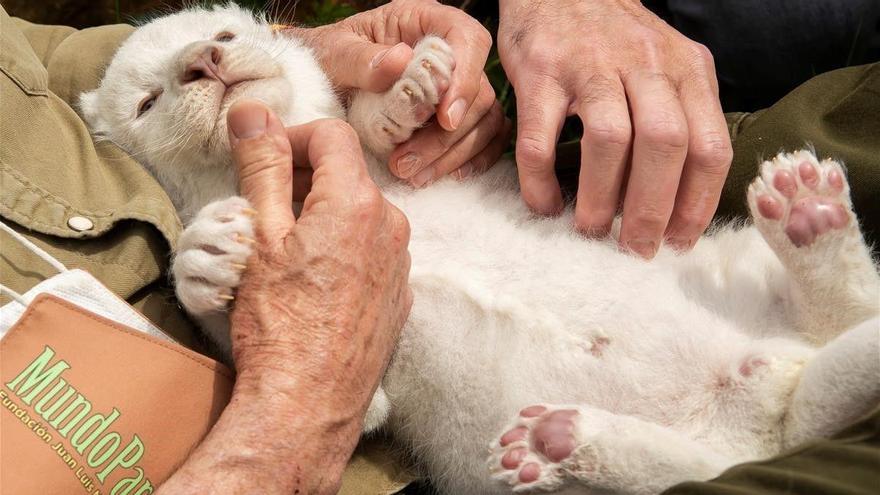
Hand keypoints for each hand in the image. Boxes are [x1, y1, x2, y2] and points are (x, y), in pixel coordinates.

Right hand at [159, 99, 411, 494]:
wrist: (306, 404)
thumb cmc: (279, 324)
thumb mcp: (260, 236)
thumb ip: (263, 166)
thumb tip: (255, 113)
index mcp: (358, 203)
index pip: (332, 135)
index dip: (292, 137)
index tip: (264, 158)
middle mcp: (391, 227)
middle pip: (348, 176)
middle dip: (305, 179)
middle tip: (264, 208)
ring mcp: (400, 265)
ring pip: (360, 216)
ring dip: (324, 216)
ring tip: (285, 251)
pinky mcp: (398, 298)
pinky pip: (372, 254)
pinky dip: (344, 251)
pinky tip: (314, 282)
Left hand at [297, 0, 508, 182]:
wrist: (319, 82)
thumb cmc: (329, 59)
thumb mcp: (334, 54)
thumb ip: (362, 58)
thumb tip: (399, 60)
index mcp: (425, 21)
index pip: (468, 39)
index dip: (465, 78)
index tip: (444, 118)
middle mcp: (451, 51)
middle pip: (479, 91)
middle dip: (447, 134)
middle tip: (406, 162)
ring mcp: (459, 85)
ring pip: (485, 120)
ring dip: (453, 154)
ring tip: (412, 175)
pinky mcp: (460, 115)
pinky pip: (488, 137)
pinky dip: (473, 158)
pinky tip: (447, 175)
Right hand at [499, 0, 732, 257]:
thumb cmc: (613, 40)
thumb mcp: (667, 64)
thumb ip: (682, 114)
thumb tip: (679, 201)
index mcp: (686, 69)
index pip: (709, 143)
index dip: (697, 202)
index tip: (678, 241)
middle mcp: (645, 64)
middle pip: (665, 143)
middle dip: (652, 208)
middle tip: (635, 248)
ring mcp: (590, 65)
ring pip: (608, 139)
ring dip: (600, 197)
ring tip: (590, 229)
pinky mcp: (541, 71)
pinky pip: (540, 137)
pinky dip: (541, 180)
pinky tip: (544, 203)